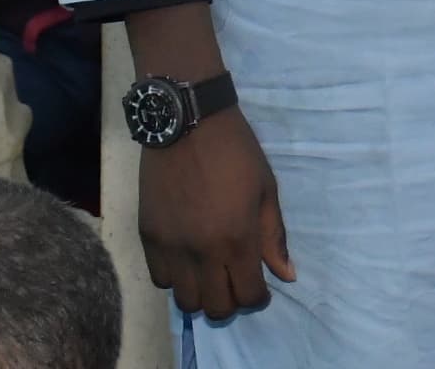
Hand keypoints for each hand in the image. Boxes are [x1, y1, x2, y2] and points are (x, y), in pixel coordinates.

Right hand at [139, 105, 293, 320]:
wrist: (189, 125)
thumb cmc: (237, 154)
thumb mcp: (267, 191)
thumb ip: (273, 237)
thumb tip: (286, 276)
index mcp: (237, 239)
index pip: (247, 296)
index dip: (258, 299)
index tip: (260, 289)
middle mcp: (201, 252)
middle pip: (214, 307)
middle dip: (230, 302)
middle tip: (236, 282)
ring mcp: (170, 247)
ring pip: (184, 300)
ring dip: (201, 293)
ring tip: (211, 274)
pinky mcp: (148, 238)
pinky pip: (159, 279)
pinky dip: (176, 278)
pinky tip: (187, 261)